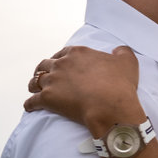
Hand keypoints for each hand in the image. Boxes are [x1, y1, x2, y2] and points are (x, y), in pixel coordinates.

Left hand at [25, 46, 142, 132]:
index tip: (62, 64)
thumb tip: (117, 49)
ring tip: (34, 90)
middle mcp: (61, 64)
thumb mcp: (127, 62)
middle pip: (44, 65)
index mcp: (77, 53)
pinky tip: (29, 107)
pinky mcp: (47, 99)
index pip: (62, 53)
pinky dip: (29, 105)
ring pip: (34, 81)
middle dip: (44, 70)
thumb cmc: (120, 85)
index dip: (61, 59)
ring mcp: (52, 81)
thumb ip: (122, 52)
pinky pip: (32, 102)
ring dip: (34, 85)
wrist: (110, 106)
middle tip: (46, 76)